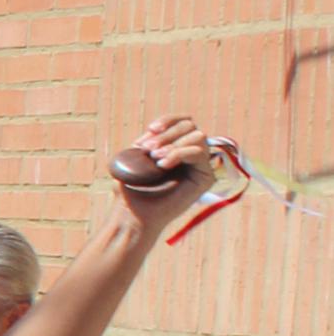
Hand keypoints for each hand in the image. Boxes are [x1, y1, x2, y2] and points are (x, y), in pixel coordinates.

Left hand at [109, 115, 220, 231]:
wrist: (132, 215)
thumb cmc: (129, 190)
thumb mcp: (132, 159)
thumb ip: (146, 141)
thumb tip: (154, 132)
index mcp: (177, 148)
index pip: (183, 122)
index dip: (169, 120)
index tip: (151, 129)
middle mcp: (192, 156)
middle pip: (191, 126)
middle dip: (167, 133)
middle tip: (148, 149)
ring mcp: (200, 167)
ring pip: (198, 136)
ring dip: (173, 144)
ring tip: (154, 158)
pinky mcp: (206, 178)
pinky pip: (199, 152)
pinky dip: (179, 154)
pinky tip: (162, 165)